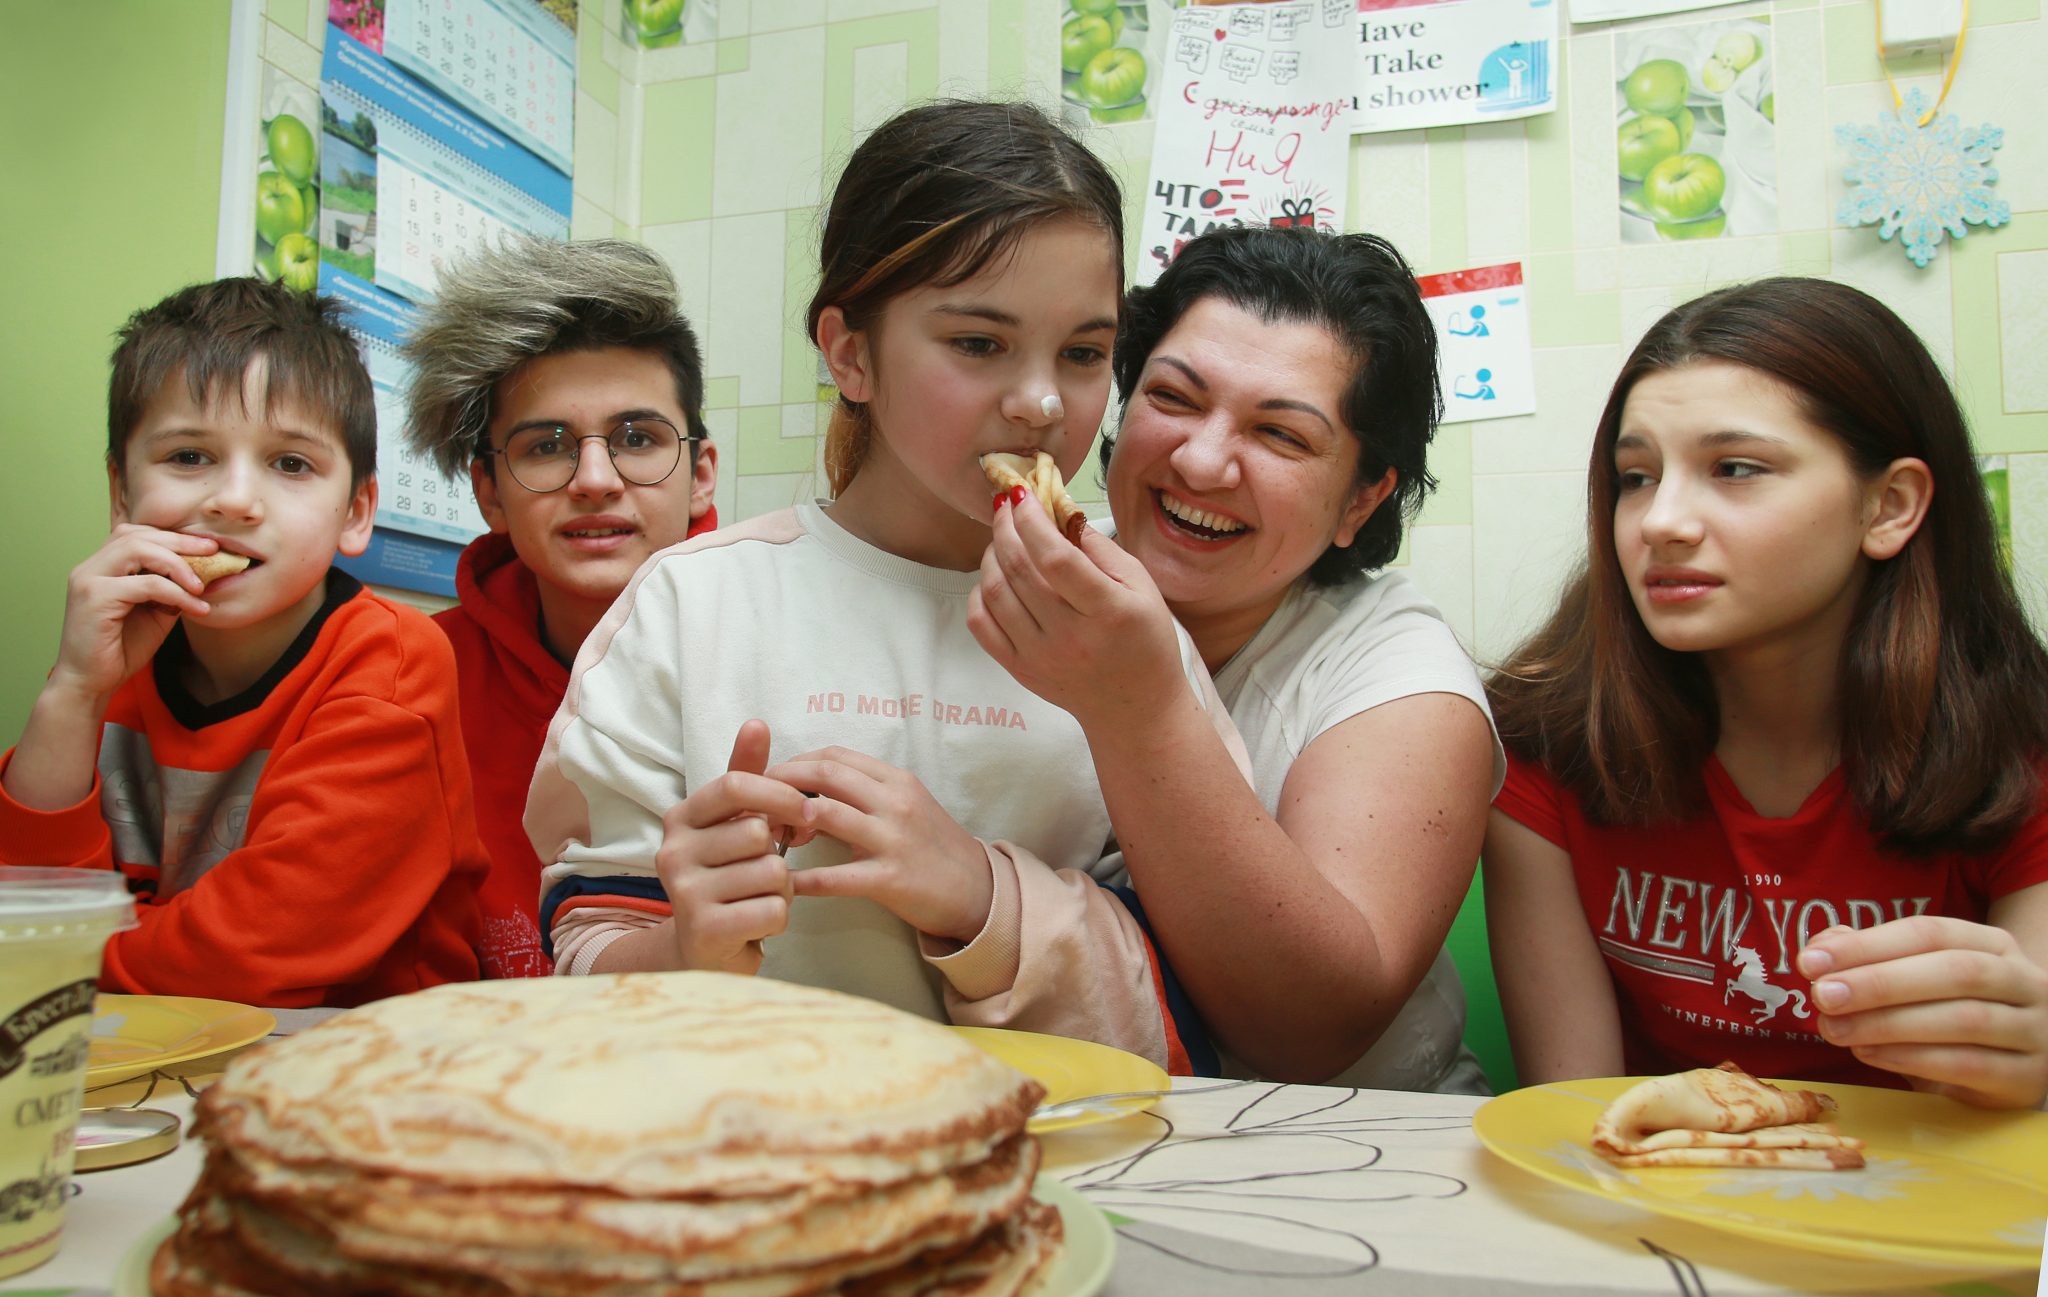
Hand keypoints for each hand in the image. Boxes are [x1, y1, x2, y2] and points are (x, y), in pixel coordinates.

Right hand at [50, 525, 216, 703]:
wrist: (92, 683)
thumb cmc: (122, 648)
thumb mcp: (154, 611)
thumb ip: (170, 588)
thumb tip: (205, 571)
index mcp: (101, 567)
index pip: (136, 534)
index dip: (172, 536)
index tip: (207, 546)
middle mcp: (90, 568)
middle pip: (137, 536)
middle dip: (179, 542)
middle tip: (213, 551)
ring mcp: (88, 580)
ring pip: (138, 550)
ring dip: (177, 564)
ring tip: (202, 585)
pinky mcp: (94, 598)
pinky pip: (145, 584)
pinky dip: (176, 593)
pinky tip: (196, 607)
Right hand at [655, 721, 814, 973]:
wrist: (705, 950)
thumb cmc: (727, 877)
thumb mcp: (732, 824)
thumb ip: (745, 776)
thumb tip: (757, 722)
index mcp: (680, 818)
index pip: (735, 785)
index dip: (780, 794)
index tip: (806, 812)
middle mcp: (672, 851)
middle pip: (759, 832)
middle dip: (780, 854)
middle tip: (764, 872)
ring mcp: (684, 892)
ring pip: (772, 872)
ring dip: (781, 889)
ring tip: (757, 898)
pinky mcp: (704, 929)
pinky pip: (773, 909)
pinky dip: (777, 918)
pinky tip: (755, 923)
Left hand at [767, 747, 992, 943]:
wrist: (977, 891)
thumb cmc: (933, 848)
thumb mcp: (905, 808)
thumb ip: (863, 795)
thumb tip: (810, 792)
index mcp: (896, 780)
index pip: (834, 755)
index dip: (796, 763)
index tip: (772, 781)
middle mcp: (894, 802)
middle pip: (825, 774)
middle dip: (782, 783)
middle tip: (755, 803)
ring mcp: (893, 839)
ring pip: (824, 814)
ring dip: (786, 823)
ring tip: (766, 839)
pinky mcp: (889, 879)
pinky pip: (833, 877)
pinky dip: (801, 880)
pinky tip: (783, 885)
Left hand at [967, 491, 1184, 727]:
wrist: (1135, 708)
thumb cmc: (1144, 640)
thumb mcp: (1141, 587)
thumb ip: (1100, 548)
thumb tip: (1059, 510)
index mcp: (1107, 611)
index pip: (1055, 558)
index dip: (1032, 520)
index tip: (1023, 494)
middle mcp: (1069, 636)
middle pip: (1019, 570)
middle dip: (1006, 526)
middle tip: (1007, 504)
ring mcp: (1039, 656)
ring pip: (994, 592)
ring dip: (991, 554)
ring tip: (1004, 537)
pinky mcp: (1019, 669)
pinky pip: (981, 624)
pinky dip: (979, 592)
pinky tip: (995, 576)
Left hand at [1797, 916, 2047, 1108]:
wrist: (2010, 1067)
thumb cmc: (1950, 1013)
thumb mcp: (1915, 978)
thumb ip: (1870, 957)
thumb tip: (1821, 949)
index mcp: (1993, 944)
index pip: (1930, 933)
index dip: (1869, 945)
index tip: (1811, 961)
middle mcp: (2023, 981)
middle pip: (1954, 972)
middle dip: (1879, 982)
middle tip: (1821, 996)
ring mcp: (2032, 1031)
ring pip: (1964, 1020)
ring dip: (1888, 1024)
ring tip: (1835, 1029)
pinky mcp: (2024, 1079)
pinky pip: (1968, 1066)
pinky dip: (1911, 1059)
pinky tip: (1868, 1054)